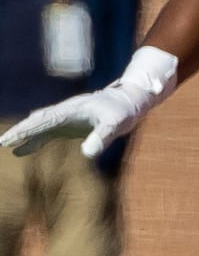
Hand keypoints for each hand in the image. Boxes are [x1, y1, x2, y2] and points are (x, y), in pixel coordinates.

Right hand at [0, 46, 176, 158]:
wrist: (129, 100)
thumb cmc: (123, 111)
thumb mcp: (115, 125)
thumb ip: (101, 138)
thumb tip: (86, 155)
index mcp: (71, 110)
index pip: (43, 120)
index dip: (26, 130)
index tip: (10, 138)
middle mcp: (64, 112)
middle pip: (36, 121)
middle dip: (19, 131)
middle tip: (2, 143)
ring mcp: (66, 118)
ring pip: (39, 126)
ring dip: (25, 136)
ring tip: (9, 148)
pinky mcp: (70, 125)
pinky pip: (48, 133)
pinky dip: (35, 140)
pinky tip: (25, 150)